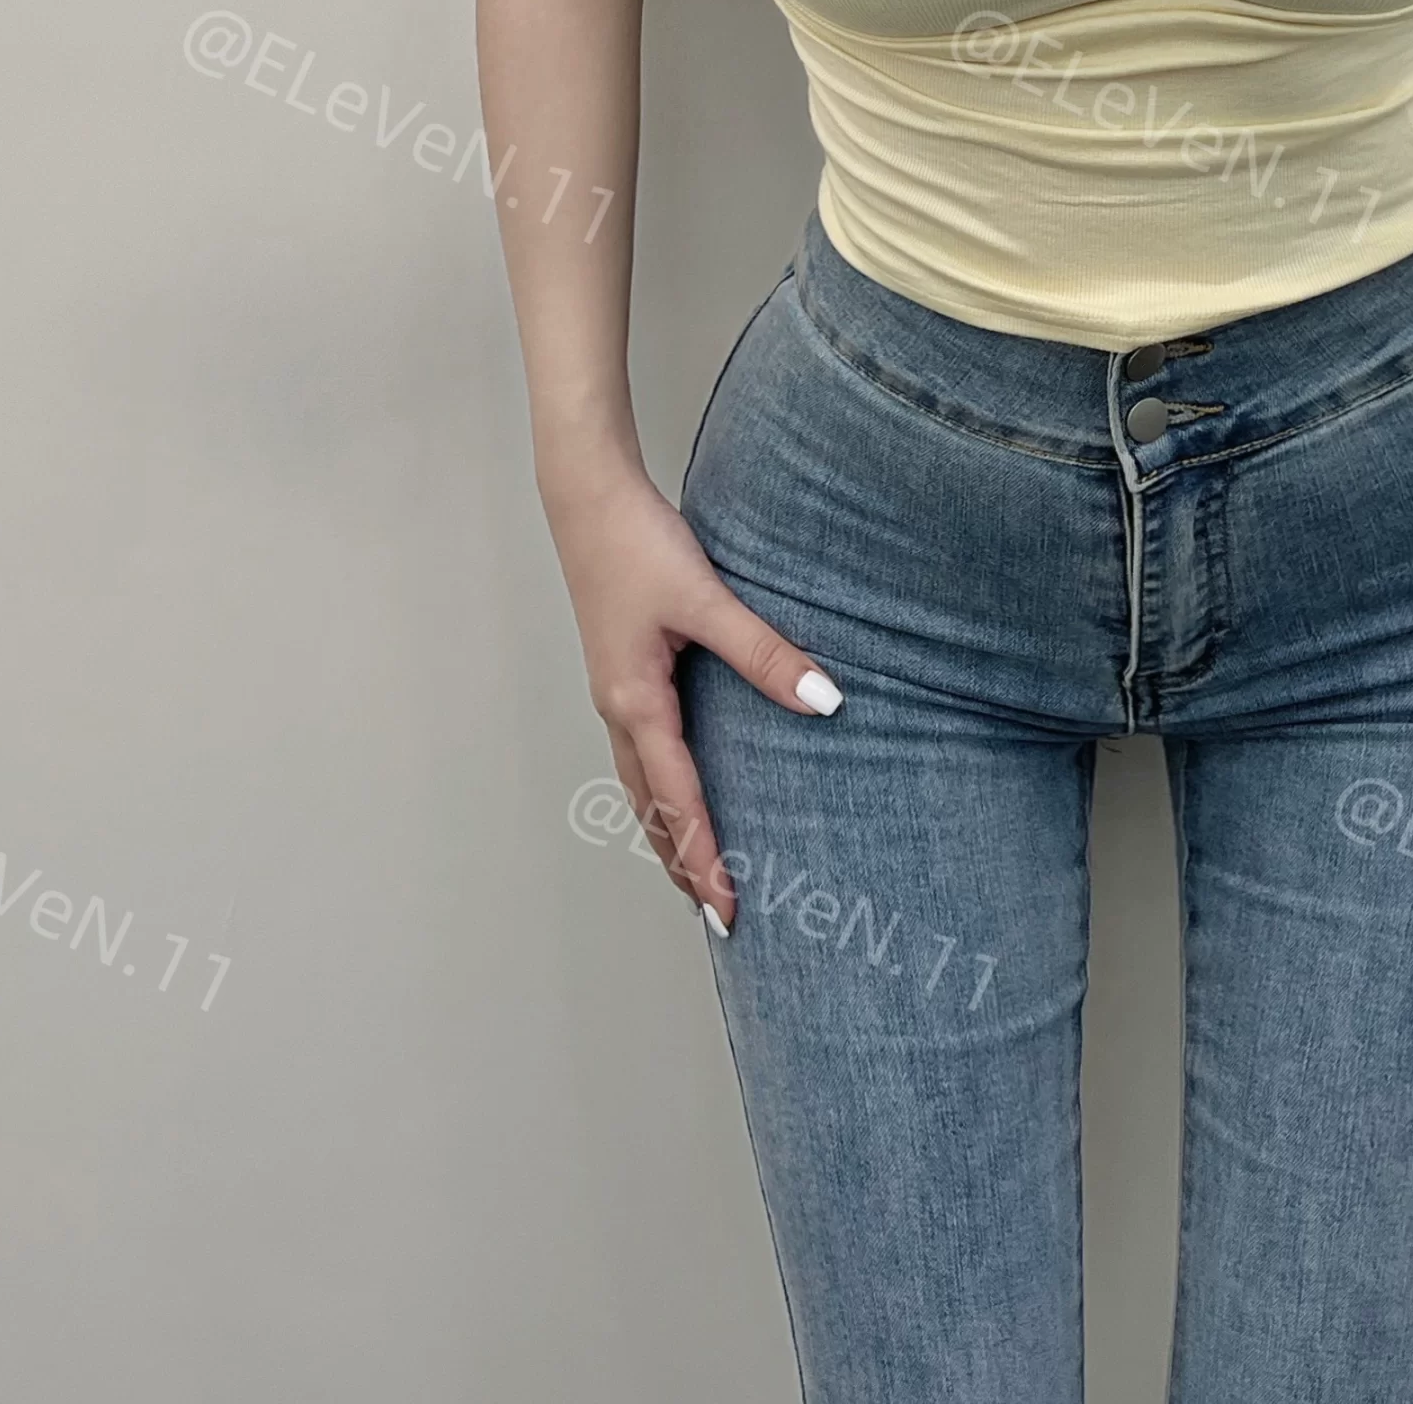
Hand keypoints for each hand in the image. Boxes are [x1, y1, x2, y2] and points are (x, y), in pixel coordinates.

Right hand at [545, 465, 842, 930]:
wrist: (587, 497)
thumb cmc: (640, 545)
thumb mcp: (708, 600)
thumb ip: (765, 652)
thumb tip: (825, 700)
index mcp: (635, 703)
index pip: (677, 802)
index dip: (704, 858)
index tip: (728, 909)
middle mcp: (618, 709)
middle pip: (649, 808)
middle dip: (682, 863)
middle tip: (718, 915)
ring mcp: (616, 692)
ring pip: (640, 784)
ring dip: (666, 832)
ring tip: (697, 873)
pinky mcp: (623, 671)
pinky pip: (642, 751)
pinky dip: (661, 788)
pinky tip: (683, 786)